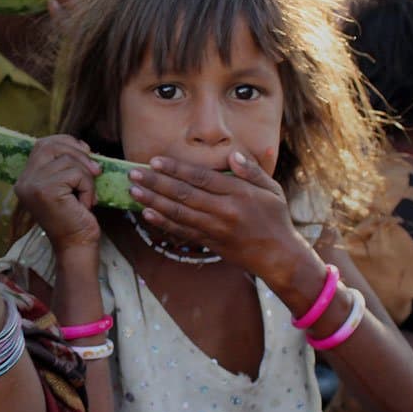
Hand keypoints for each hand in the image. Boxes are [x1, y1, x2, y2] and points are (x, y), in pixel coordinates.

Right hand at [14, 135, 101, 250]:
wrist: (77, 245)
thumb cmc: (76, 217)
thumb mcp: (67, 185)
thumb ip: (66, 164)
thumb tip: (82, 145)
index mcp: (26, 178)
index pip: (41, 144)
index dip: (66, 143)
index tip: (86, 152)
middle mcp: (24, 181)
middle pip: (51, 146)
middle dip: (78, 153)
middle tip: (96, 171)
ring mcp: (32, 185)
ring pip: (67, 160)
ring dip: (86, 176)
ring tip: (88, 195)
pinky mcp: (46, 191)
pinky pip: (75, 174)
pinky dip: (88, 187)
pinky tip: (86, 203)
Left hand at [126, 150, 311, 287]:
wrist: (278, 256)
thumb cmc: (275, 218)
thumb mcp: (271, 190)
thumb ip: (252, 170)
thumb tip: (232, 155)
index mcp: (239, 194)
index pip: (201, 178)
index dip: (176, 169)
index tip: (155, 161)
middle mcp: (224, 211)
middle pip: (184, 194)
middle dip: (156, 183)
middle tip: (134, 173)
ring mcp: (215, 229)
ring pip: (178, 213)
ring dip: (153, 201)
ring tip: (134, 190)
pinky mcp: (209, 242)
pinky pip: (182, 231)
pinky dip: (162, 222)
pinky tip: (146, 213)